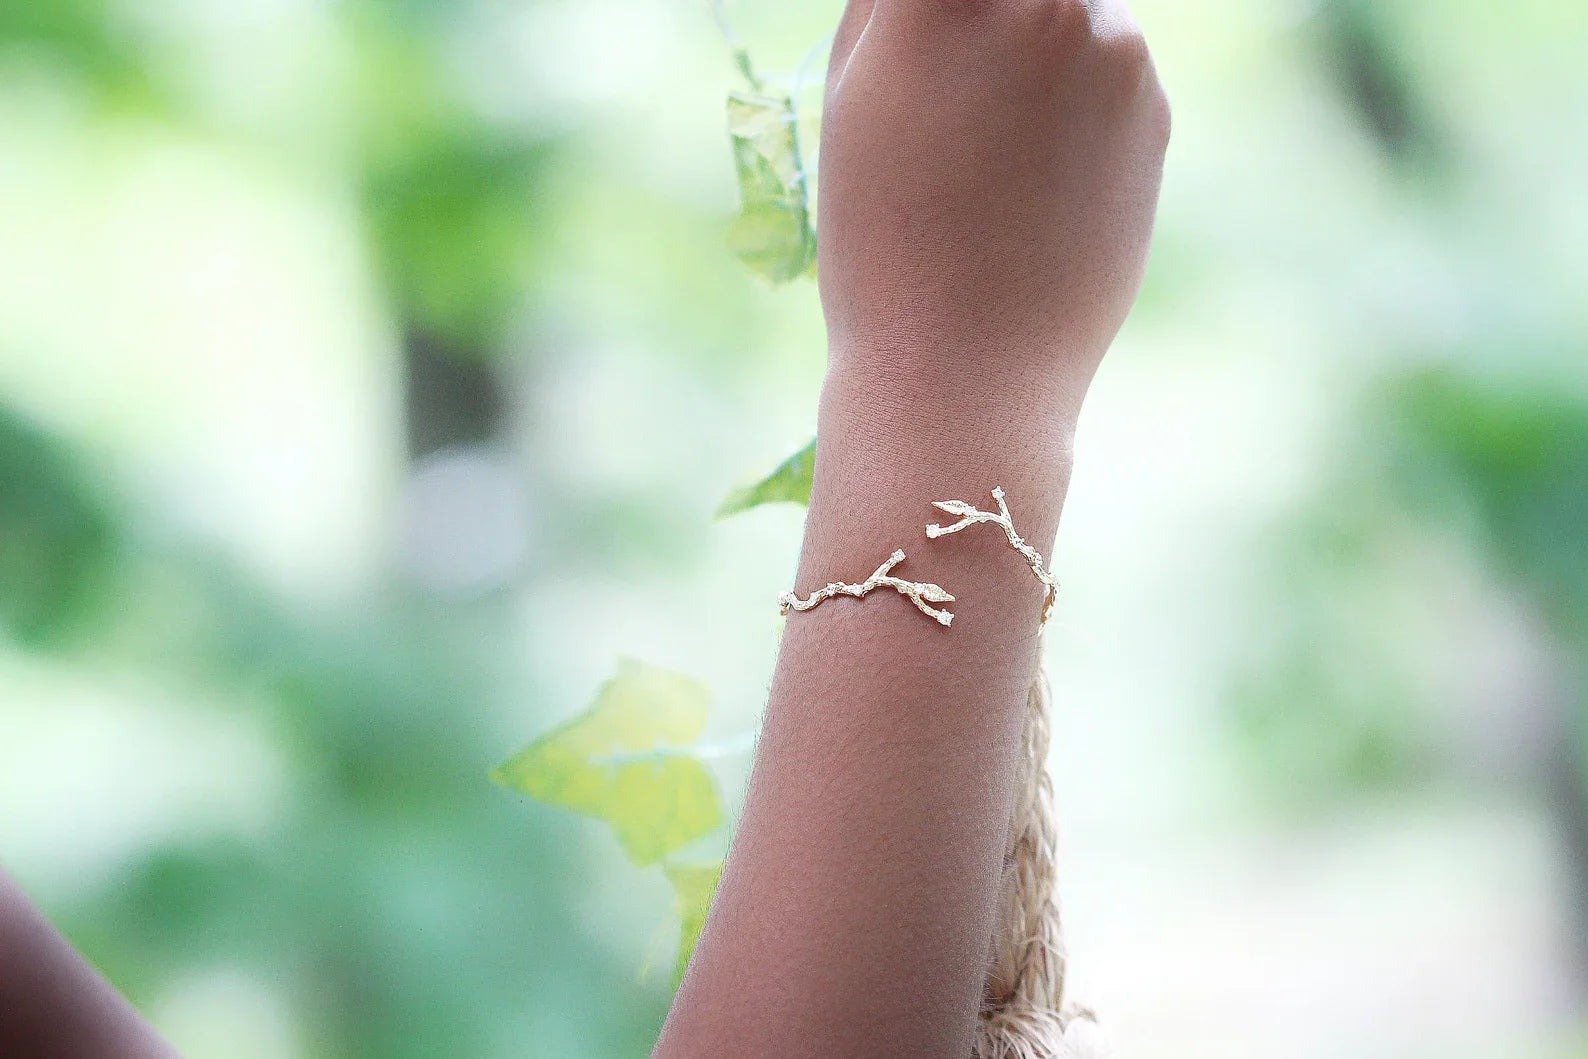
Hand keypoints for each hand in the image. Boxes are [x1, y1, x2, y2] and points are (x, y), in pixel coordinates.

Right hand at [818, 0, 1169, 413]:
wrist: (966, 370)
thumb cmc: (880, 241)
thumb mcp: (851, 99)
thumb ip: (892, 4)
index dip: (942, 15)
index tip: (938, 36)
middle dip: (994, 18)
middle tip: (958, 91)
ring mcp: (1113, 49)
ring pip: (1070, 6)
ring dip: (1035, 39)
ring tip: (989, 144)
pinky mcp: (1152, 107)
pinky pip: (1107, 65)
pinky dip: (1073, 96)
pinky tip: (1034, 179)